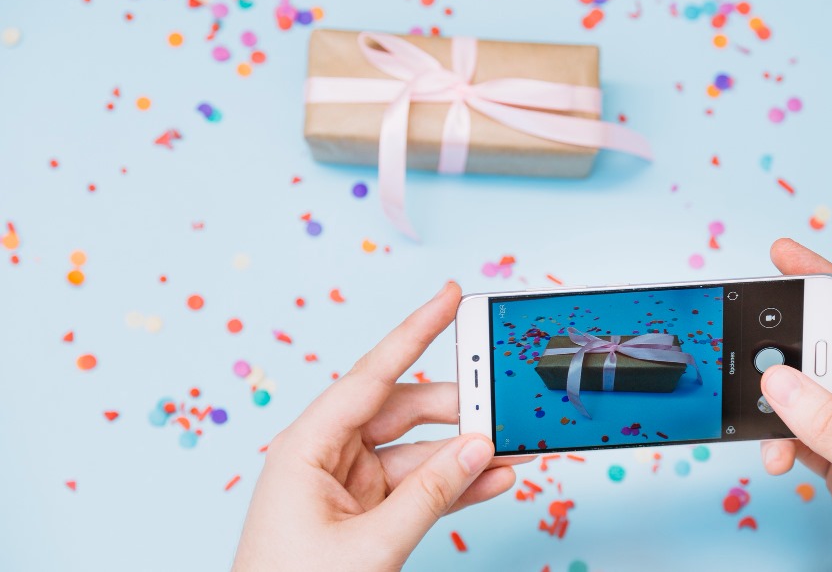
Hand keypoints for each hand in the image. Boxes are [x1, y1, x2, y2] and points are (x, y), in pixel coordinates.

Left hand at [233, 282, 521, 571]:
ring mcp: (349, 483)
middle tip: (502, 400)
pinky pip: (419, 484)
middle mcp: (328, 453)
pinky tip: (492, 477)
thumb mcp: (369, 545)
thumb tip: (476, 449)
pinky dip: (453, 483)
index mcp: (308, 445)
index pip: (372, 375)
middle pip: (403, 409)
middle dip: (456, 406)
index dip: (416, 331)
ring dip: (463, 451)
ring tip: (512, 445)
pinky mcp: (366, 510)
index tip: (451, 297)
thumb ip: (429, 495)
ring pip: (418, 450)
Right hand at [760, 239, 831, 569]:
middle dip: (791, 347)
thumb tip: (780, 382)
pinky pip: (798, 426)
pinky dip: (779, 437)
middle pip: (831, 347)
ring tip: (765, 416)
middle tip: (753, 344)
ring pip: (808, 387)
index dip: (826, 281)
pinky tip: (778, 455)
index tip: (785, 257)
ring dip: (781, 403)